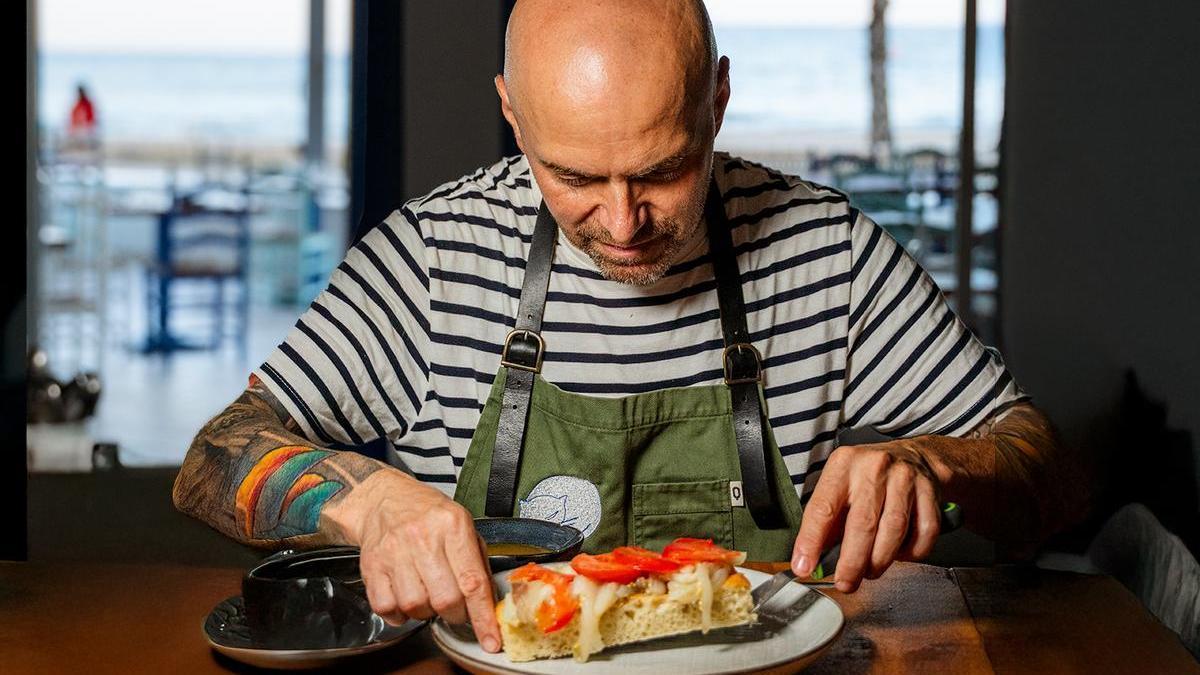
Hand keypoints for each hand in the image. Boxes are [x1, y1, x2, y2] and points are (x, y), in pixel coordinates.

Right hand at [327, 471, 501, 652]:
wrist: (385, 499)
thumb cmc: (427, 512)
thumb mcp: (462, 523)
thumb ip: (477, 561)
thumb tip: (489, 601)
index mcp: (453, 526)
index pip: (473, 582)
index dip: (483, 617)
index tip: (490, 640)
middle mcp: (423, 538)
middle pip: (446, 600)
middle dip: (455, 614)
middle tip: (455, 607)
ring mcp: (395, 552)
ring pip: (416, 607)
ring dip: (426, 612)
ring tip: (428, 594)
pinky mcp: (373, 566)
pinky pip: (387, 607)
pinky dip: (399, 613)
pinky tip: (406, 598)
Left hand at [790, 441, 941, 591]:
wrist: (913, 456)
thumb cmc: (869, 477)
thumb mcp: (839, 486)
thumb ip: (826, 522)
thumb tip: (811, 560)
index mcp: (843, 465)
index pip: (823, 507)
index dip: (811, 541)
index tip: (804, 566)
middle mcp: (874, 468)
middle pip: (862, 523)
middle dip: (852, 562)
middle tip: (845, 582)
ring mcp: (905, 478)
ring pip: (894, 530)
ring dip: (879, 560)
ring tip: (870, 571)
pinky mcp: (930, 492)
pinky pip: (923, 533)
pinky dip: (911, 552)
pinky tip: (898, 554)